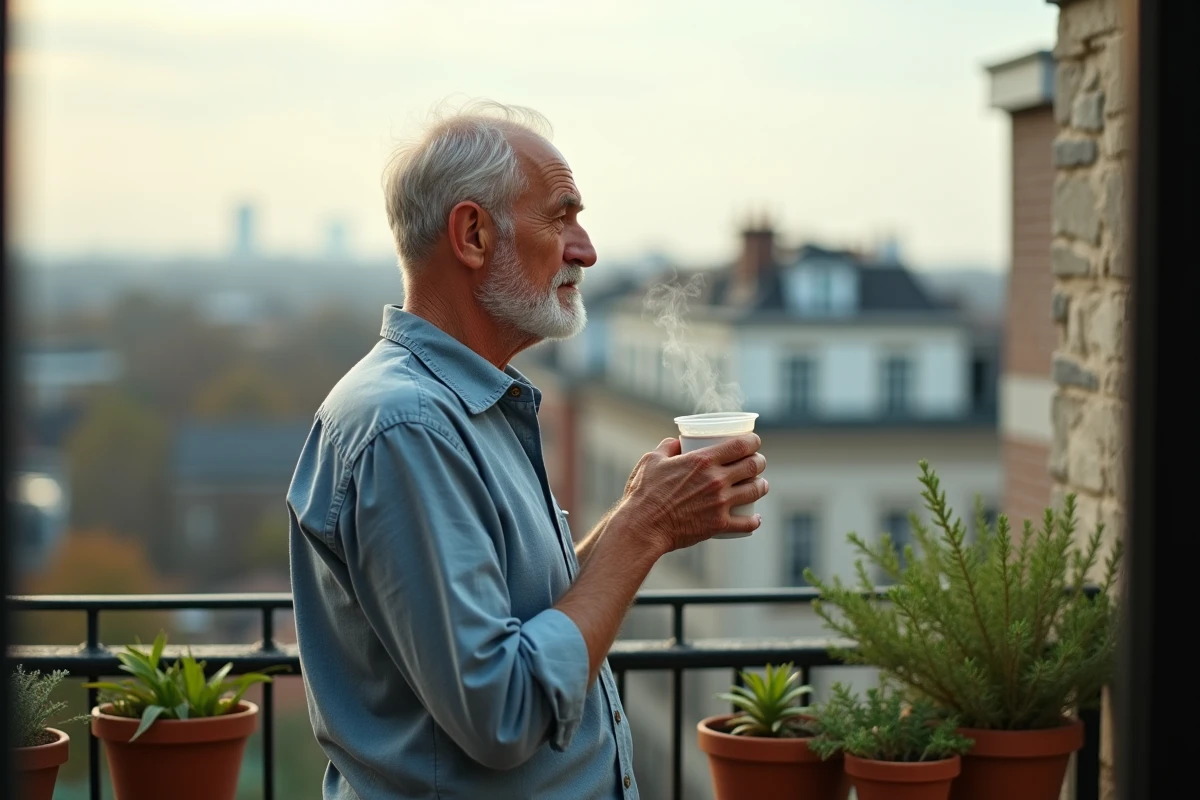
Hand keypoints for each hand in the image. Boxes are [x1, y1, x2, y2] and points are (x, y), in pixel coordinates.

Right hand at [613, 434, 767, 554]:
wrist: (642, 527)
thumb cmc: (643, 493)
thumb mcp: (651, 461)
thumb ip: (665, 447)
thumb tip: (676, 442)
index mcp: (703, 460)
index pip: (740, 445)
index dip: (753, 441)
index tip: (754, 442)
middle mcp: (716, 480)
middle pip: (752, 466)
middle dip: (759, 461)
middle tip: (757, 462)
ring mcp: (720, 503)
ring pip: (755, 491)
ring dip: (762, 486)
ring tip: (760, 485)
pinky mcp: (719, 524)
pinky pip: (747, 523)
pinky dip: (755, 520)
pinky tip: (756, 517)